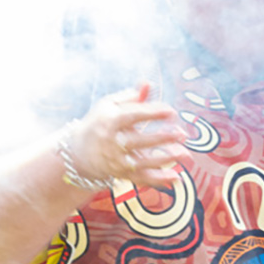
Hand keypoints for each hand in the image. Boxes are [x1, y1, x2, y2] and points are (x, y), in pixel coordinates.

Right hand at [60, 85, 186, 189]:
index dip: (153, 113)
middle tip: (182, 134)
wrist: (78, 152)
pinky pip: (142, 179)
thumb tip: (148, 83)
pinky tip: (176, 177)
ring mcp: (117, 161)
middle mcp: (112, 143)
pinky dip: (159, 180)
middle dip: (162, 138)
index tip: (171, 112)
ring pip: (143, 163)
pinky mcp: (122, 174)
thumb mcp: (109, 105)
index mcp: (110, 121)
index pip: (134, 116)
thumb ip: (131, 96)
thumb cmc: (99, 123)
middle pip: (139, 141)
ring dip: (165, 159)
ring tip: (185, 154)